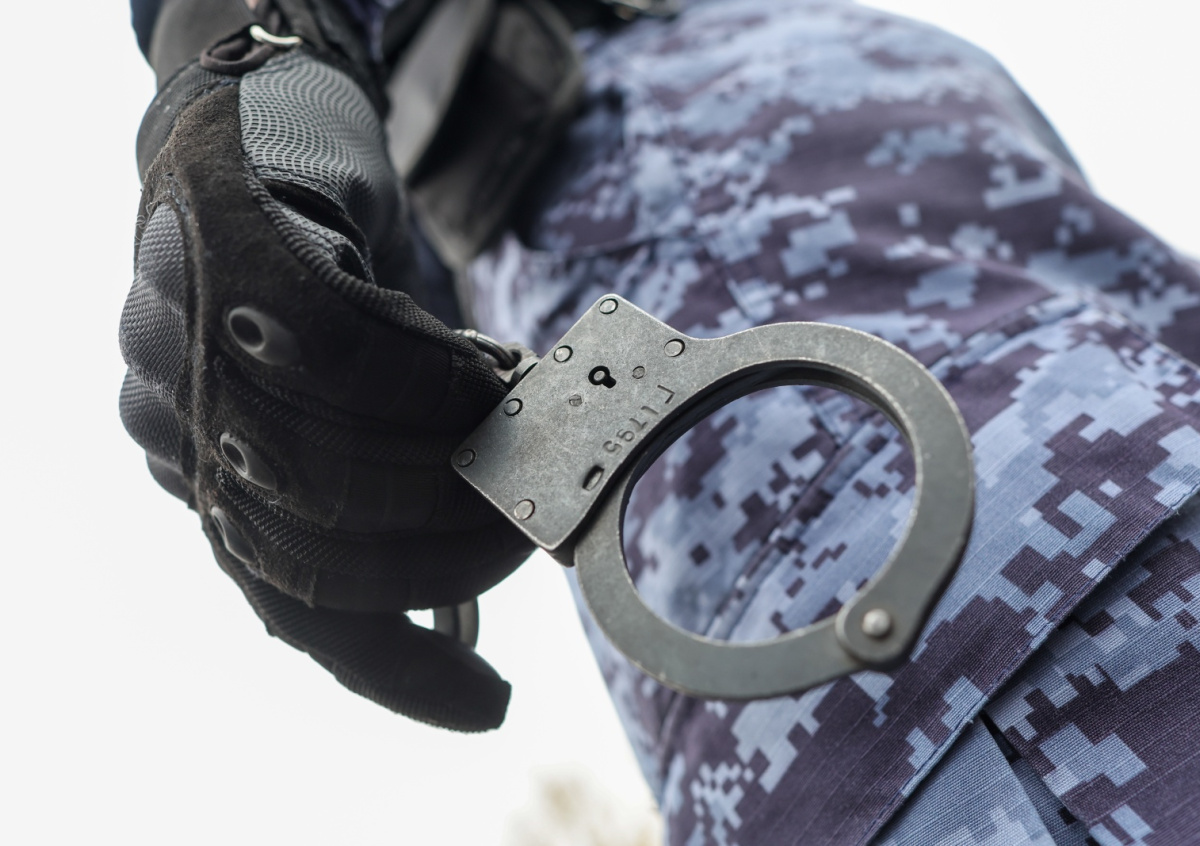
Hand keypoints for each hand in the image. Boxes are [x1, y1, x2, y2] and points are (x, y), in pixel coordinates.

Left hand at [119, 3, 531, 730]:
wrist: (261, 130)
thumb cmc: (327, 277)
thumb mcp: (361, 408)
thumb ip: (400, 494)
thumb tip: (467, 600)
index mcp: (210, 478)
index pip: (293, 607)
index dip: (394, 668)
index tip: (487, 703)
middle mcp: (179, 424)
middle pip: (309, 548)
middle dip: (444, 555)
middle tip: (524, 528)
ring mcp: (186, 338)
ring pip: (325, 456)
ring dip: (450, 467)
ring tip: (517, 439)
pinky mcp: (224, 247)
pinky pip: (342, 350)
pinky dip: (436, 378)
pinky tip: (487, 368)